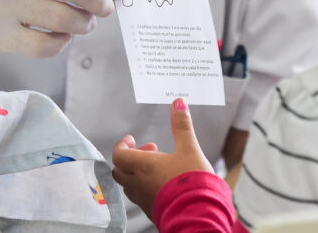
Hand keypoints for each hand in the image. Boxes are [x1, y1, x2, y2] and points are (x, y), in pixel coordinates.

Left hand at [111, 98, 214, 219]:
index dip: (122, 145)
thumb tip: (177, 102)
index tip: (132, 139)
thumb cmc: (193, 181)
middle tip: (149, 151)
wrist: (200, 214)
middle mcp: (138, 184)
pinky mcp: (151, 212)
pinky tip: (162, 183)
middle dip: (129, 158)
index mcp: (143, 166)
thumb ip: (182, 126)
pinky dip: (143, 187)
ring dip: (136, 173)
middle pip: (119, 170)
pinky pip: (139, 198)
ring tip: (157, 166)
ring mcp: (143, 200)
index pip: (118, 155)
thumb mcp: (190, 149)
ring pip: (128, 185)